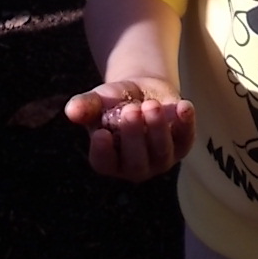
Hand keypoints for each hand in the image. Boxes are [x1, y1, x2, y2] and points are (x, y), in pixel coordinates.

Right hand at [65, 77, 194, 181]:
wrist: (142, 91)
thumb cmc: (113, 102)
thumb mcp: (97, 101)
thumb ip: (85, 106)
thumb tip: (72, 110)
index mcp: (109, 160)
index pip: (105, 163)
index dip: (103, 152)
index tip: (101, 134)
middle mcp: (135, 167)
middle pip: (136, 162)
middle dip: (134, 136)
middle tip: (131, 110)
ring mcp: (160, 159)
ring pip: (162, 152)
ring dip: (157, 129)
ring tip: (150, 105)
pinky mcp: (182, 145)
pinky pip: (186, 138)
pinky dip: (186, 123)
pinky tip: (184, 106)